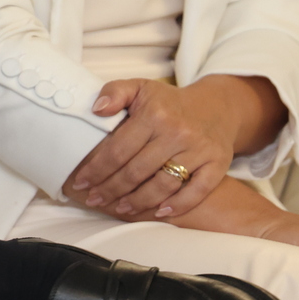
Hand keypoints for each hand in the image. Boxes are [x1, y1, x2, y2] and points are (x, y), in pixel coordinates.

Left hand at [62, 79, 238, 220]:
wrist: (216, 108)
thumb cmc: (169, 102)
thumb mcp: (140, 87)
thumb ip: (114, 92)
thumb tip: (96, 109)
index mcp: (155, 114)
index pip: (118, 149)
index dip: (97, 168)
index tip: (82, 181)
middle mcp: (177, 133)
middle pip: (137, 171)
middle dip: (111, 189)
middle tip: (94, 199)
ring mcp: (199, 151)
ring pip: (163, 185)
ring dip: (138, 202)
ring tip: (120, 208)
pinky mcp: (216, 165)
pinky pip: (196, 192)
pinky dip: (178, 205)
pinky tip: (159, 212)